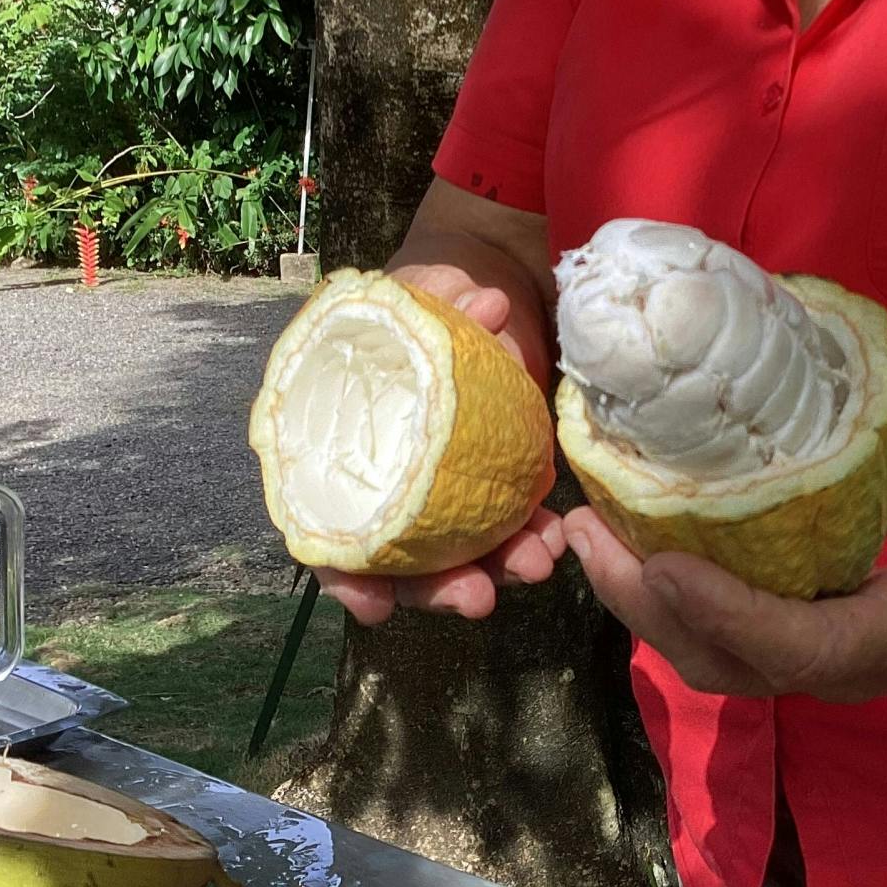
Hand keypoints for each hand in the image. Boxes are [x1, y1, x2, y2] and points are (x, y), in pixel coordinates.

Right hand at [316, 262, 565, 624]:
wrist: (488, 279)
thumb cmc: (433, 285)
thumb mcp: (425, 284)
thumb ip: (440, 298)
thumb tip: (488, 308)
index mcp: (341, 445)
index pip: (331, 532)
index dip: (348, 577)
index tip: (373, 607)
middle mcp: (389, 482)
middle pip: (401, 562)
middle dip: (438, 589)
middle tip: (479, 596)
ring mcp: (443, 489)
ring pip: (458, 555)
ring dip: (496, 568)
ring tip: (536, 563)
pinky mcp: (493, 482)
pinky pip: (506, 523)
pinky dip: (528, 535)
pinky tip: (556, 536)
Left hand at [565, 358, 886, 702]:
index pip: (797, 644)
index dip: (726, 613)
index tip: (663, 565)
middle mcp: (842, 668)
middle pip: (723, 662)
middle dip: (645, 608)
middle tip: (585, 533)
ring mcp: (815, 669)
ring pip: (709, 661)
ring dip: (640, 609)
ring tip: (586, 536)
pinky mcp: (798, 653)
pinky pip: (717, 645)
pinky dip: (664, 606)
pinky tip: (628, 547)